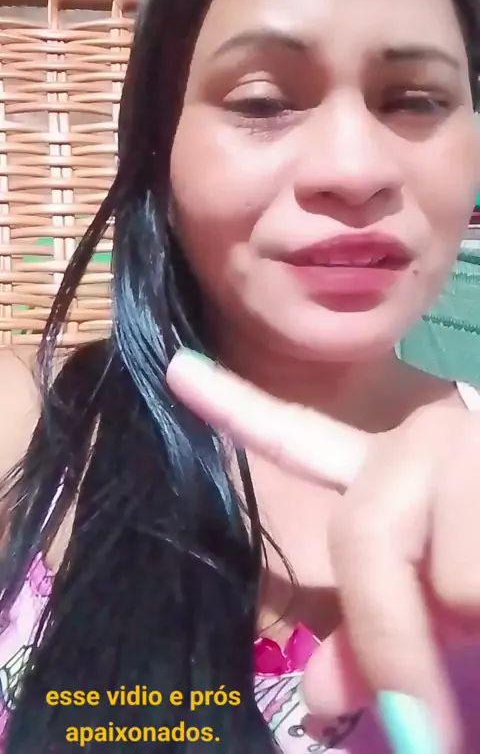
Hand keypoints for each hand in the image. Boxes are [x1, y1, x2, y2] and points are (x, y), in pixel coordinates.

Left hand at [166, 349, 479, 752]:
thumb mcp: (445, 632)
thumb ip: (378, 644)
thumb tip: (321, 698)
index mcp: (397, 477)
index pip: (297, 437)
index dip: (233, 404)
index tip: (174, 367)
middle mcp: (433, 442)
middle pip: (366, 535)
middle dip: (396, 641)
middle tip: (428, 730)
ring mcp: (477, 442)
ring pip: (457, 582)